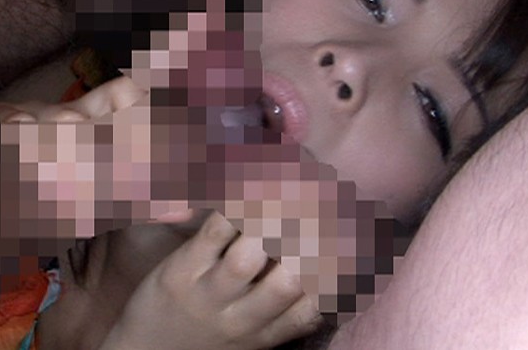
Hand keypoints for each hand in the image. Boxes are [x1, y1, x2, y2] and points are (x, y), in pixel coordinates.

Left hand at [100, 211, 323, 349]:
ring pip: (248, 255)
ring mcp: (208, 295)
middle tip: (317, 204)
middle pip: (291, 278)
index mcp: (268, 334)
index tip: (347, 237)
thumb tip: (339, 284)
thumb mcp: (255, 337)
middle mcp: (242, 318)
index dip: (338, 270)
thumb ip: (291, 315)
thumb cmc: (207, 335)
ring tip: (282, 193)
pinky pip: (212, 233)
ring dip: (269, 219)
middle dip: (308, 239)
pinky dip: (234, 208)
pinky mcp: (180, 272)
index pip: (316, 305)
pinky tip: (247, 192)